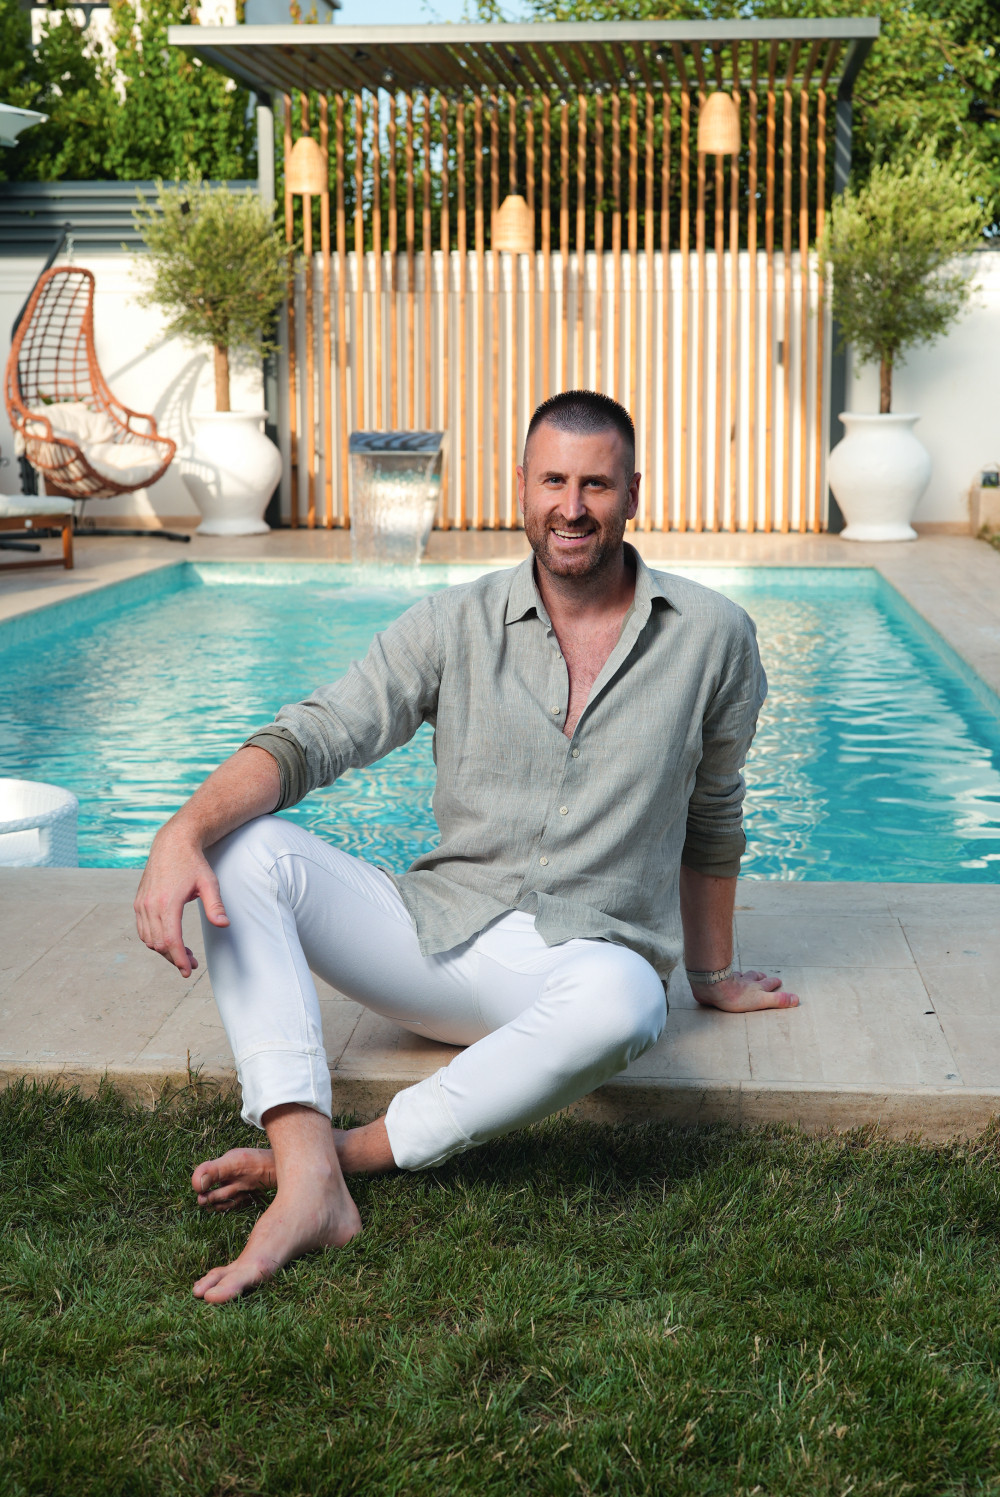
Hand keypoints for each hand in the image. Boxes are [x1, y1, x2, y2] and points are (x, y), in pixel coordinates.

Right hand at [134, 822, 228, 977]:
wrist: (172, 843)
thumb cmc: (193, 863)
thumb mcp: (209, 882)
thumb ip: (215, 905)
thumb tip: (224, 925)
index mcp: (167, 902)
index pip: (171, 940)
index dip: (179, 959)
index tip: (189, 971)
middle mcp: (150, 905)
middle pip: (159, 944)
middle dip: (175, 958)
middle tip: (192, 963)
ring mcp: (141, 904)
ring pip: (148, 939)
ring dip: (164, 951)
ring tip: (184, 953)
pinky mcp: (138, 902)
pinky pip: (142, 930)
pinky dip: (154, 940)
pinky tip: (169, 940)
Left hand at [689, 968, 798, 1012]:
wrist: (714, 987)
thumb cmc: (738, 996)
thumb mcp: (761, 1000)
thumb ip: (778, 1000)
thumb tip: (797, 999)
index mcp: (756, 987)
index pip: (769, 983)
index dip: (774, 982)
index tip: (778, 981)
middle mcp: (746, 981)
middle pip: (756, 977)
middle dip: (762, 977)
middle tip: (765, 976)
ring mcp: (733, 979)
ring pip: (742, 975)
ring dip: (746, 975)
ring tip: (747, 976)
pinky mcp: (720, 980)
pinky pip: (726, 976)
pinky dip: (728, 976)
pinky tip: (726, 977)